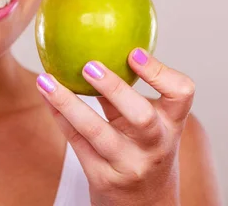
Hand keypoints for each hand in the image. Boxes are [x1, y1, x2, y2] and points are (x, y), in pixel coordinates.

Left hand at [36, 48, 194, 205]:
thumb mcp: (146, 127)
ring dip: (69, 103)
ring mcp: (130, 166)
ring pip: (98, 133)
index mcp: (171, 125)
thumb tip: (94, 47)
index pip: (182, 95)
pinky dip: (59, 116)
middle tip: (89, 64)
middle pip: (143, 117)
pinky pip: (77, 142)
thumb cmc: (142, 152)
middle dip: (116, 89)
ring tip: (47, 80)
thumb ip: (126, 95)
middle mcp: (156, 146)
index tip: (133, 52)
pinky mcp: (104, 179)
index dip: (160, 72)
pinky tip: (46, 95)